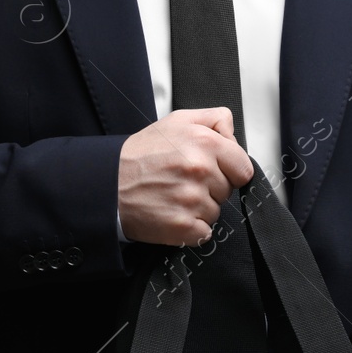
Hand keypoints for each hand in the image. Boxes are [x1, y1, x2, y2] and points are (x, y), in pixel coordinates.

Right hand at [118, 107, 253, 245]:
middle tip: (183, 181)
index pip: (243, 168)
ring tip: (174, 196)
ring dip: (199, 208)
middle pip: (228, 191)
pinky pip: (204, 233)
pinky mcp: (183, 226)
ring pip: (216, 212)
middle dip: (211, 188)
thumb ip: (214, 119)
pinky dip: (191, 229)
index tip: (213, 171)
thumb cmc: (140, 155)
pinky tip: (173, 213)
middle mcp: (200, 170)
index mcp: (204, 142)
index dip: (229, 170)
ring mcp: (192, 200)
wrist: (107, 184)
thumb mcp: (177, 121)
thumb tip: (233, 135)